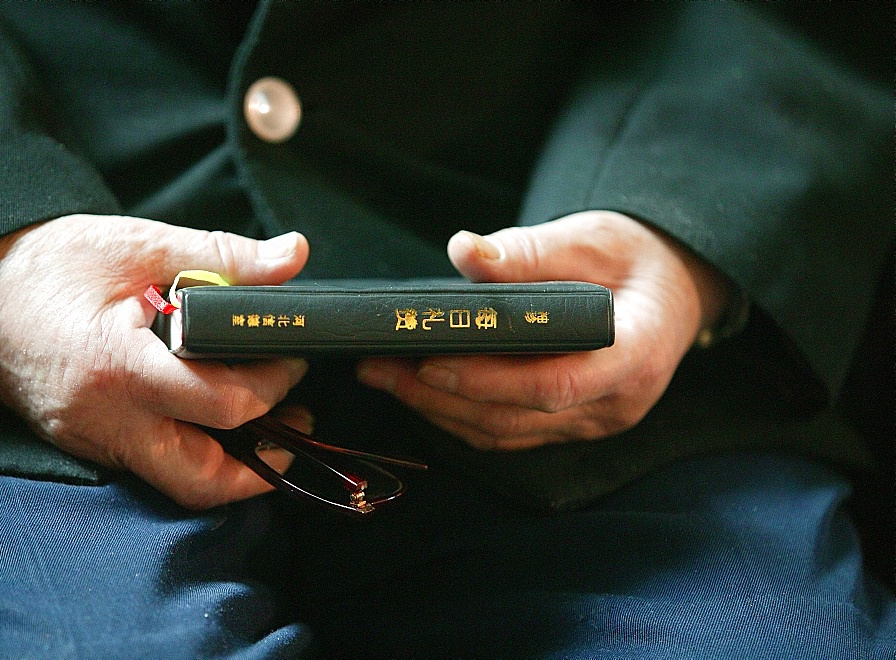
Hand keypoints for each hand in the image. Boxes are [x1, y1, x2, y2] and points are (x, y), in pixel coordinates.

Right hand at [0, 214, 310, 508]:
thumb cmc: (47, 265)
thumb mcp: (140, 245)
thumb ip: (223, 257)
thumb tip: (292, 256)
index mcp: (120, 368)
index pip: (222, 404)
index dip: (275, 384)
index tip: (294, 356)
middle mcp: (105, 420)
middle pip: (202, 478)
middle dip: (264, 460)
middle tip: (295, 414)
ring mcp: (93, 439)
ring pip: (178, 483)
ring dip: (232, 466)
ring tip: (270, 428)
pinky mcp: (87, 442)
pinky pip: (152, 466)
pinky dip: (194, 452)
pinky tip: (216, 420)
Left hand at [357, 210, 728, 449]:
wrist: (672, 290)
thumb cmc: (634, 259)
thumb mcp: (592, 238)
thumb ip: (530, 251)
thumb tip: (464, 252)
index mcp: (636, 352)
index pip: (556, 382)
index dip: (489, 379)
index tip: (430, 361)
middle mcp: (619, 402)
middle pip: (517, 415)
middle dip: (440, 397)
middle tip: (378, 368)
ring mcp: (597, 422)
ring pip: (506, 433)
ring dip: (439, 411)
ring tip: (385, 377)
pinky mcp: (574, 426)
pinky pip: (510, 434)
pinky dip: (461, 417)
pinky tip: (421, 394)